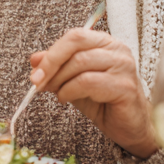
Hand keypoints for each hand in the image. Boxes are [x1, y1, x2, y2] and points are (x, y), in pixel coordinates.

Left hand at [29, 28, 157, 157]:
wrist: (129, 128)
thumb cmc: (103, 102)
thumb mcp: (72, 81)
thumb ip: (56, 67)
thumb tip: (34, 59)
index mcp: (105, 43)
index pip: (74, 36)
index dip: (51, 52)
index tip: (35, 70)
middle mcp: (118, 49)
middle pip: (76, 42)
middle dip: (51, 63)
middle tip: (38, 81)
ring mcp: (124, 66)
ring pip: (80, 62)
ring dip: (59, 80)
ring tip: (56, 93)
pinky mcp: (125, 86)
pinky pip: (88, 82)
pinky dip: (69, 91)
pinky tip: (66, 99)